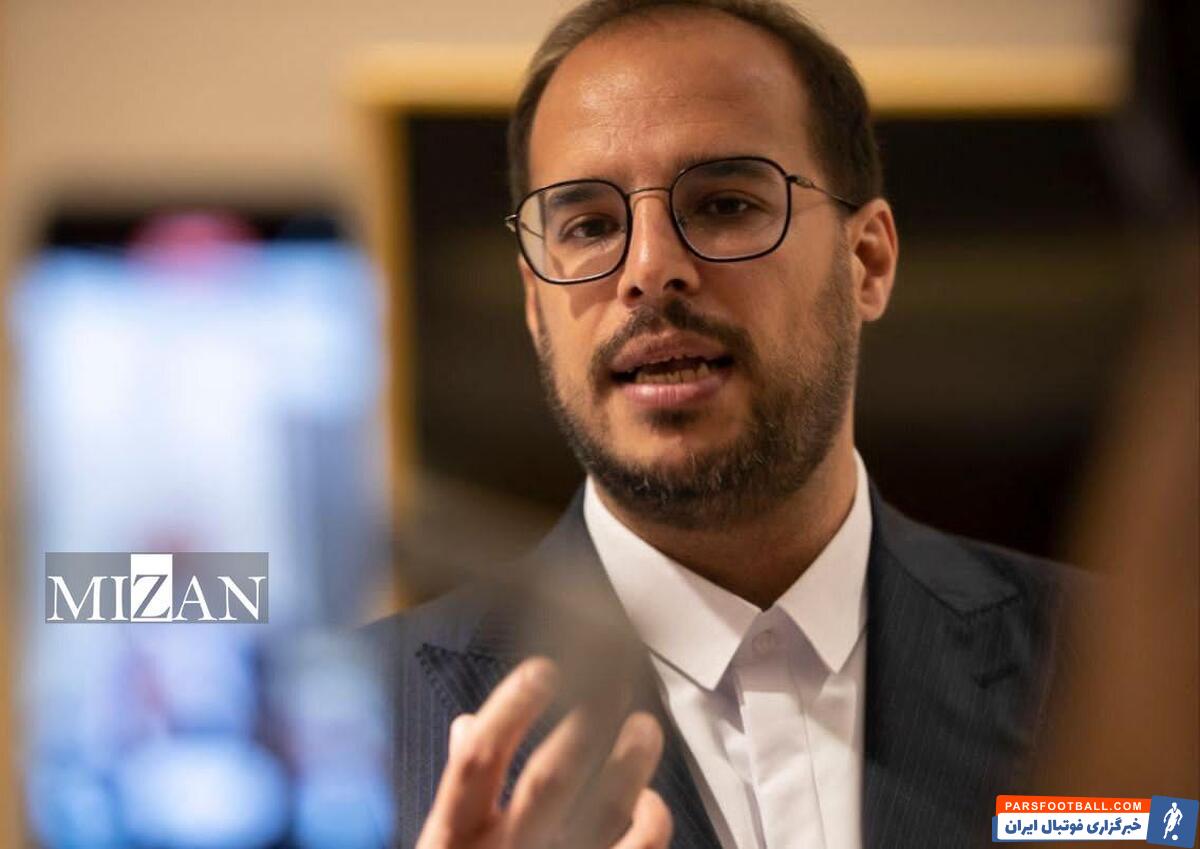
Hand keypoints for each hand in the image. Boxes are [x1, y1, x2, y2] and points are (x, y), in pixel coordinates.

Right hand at [416, 657, 672, 848]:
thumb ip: (458, 792)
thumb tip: (464, 725)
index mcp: (453, 839)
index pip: (479, 760)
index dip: (511, 707)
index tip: (544, 672)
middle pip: (548, 778)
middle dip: (585, 725)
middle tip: (614, 686)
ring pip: (599, 812)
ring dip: (629, 764)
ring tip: (645, 728)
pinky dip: (649, 825)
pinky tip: (654, 803)